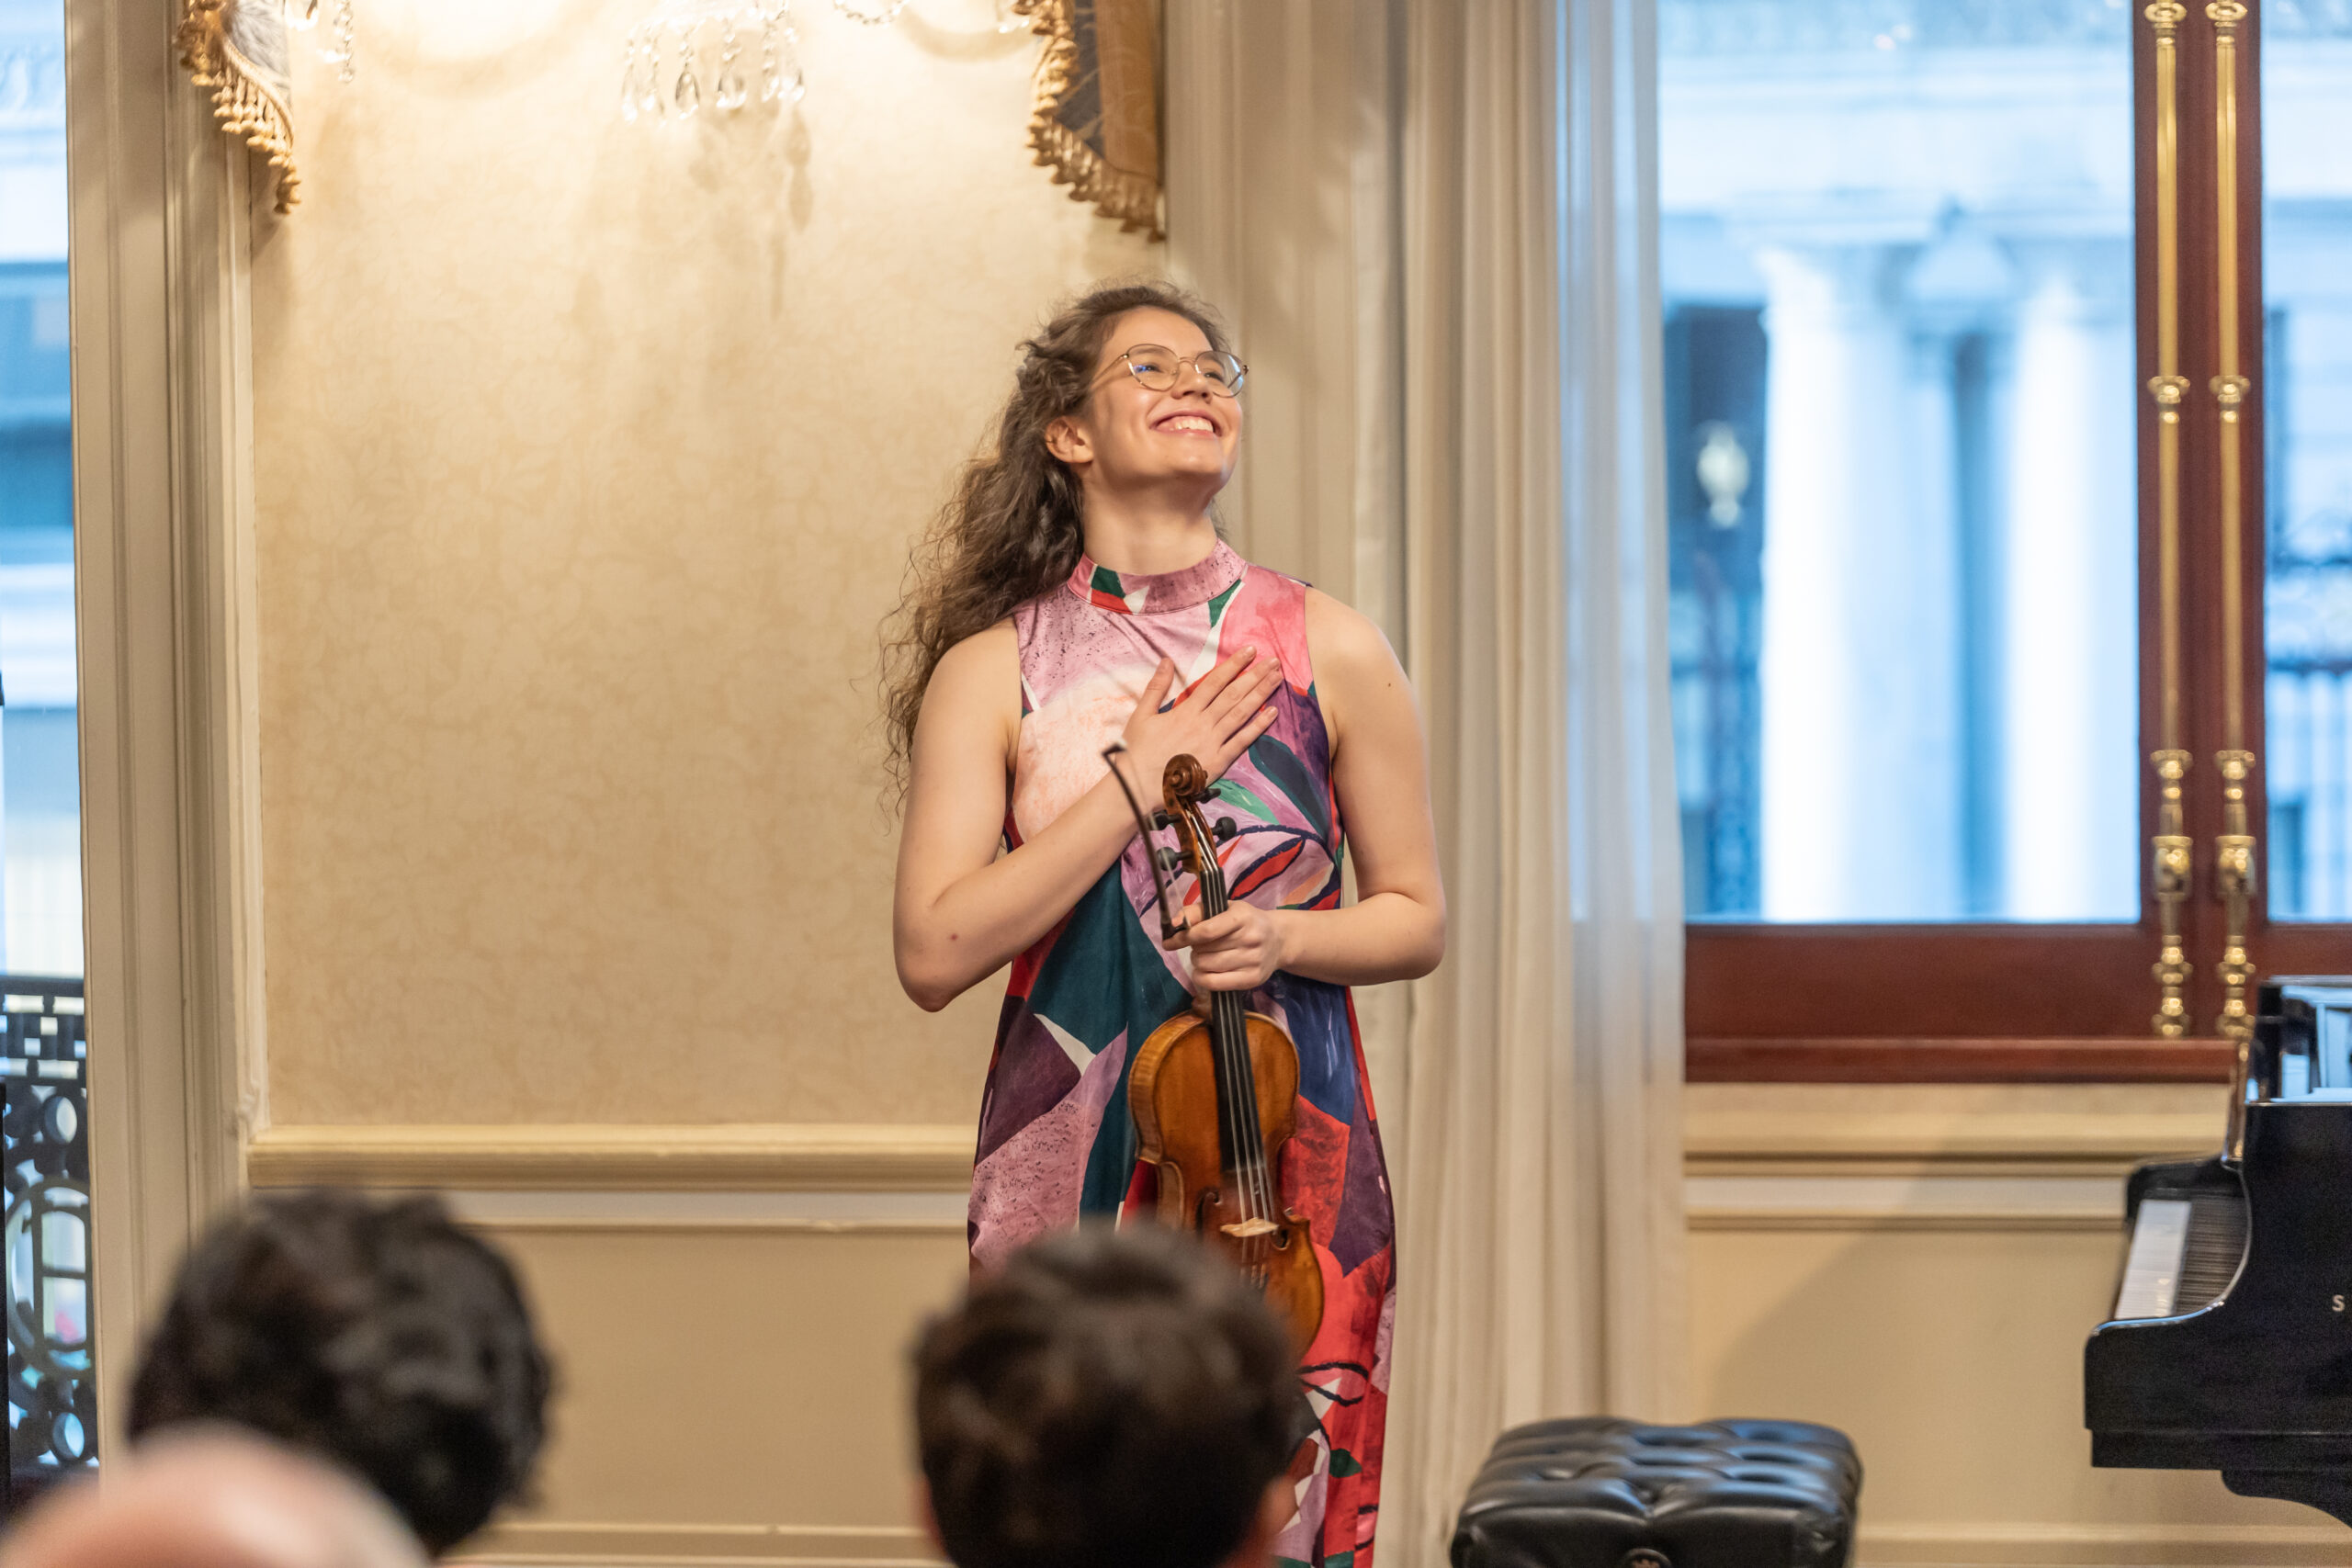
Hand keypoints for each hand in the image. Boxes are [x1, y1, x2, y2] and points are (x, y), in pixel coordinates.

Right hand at [1118, 647, 1281, 797]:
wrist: (1139, 784)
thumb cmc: (1138, 751)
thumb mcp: (1142, 714)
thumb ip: (1156, 687)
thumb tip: (1166, 661)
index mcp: (1186, 710)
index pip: (1215, 682)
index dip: (1234, 665)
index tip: (1249, 651)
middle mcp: (1203, 723)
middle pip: (1234, 694)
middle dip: (1255, 676)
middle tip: (1273, 661)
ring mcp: (1213, 742)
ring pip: (1241, 713)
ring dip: (1261, 694)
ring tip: (1277, 679)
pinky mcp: (1218, 761)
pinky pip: (1242, 741)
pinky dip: (1258, 727)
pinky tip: (1272, 713)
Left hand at [1169, 902, 1292, 991]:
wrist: (1279, 940)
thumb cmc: (1246, 922)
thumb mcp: (1225, 908)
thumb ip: (1197, 911)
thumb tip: (1174, 922)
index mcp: (1242, 916)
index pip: (1206, 931)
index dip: (1184, 937)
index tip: (1171, 941)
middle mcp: (1250, 939)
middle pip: (1203, 951)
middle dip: (1194, 949)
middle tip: (1201, 945)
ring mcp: (1253, 961)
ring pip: (1206, 967)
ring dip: (1198, 962)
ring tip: (1207, 956)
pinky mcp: (1253, 979)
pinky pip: (1214, 984)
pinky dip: (1202, 978)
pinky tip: (1205, 972)